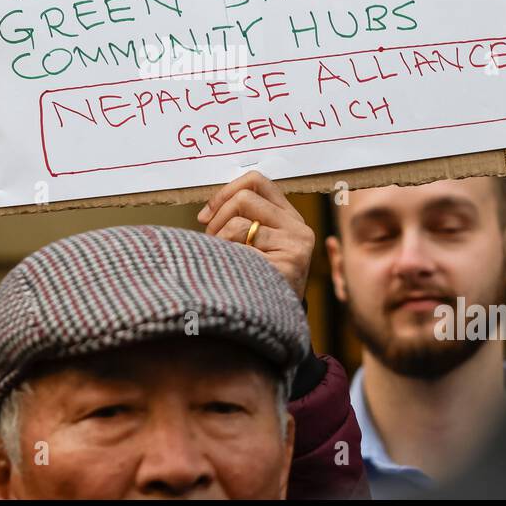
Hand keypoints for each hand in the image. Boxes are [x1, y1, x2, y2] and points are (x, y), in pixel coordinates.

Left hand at [197, 170, 314, 300]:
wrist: (278, 323)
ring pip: (238, 224)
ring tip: (222, 261)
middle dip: (218, 217)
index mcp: (291, 218)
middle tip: (212, 242)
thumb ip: (247, 220)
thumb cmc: (261, 282)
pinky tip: (231, 275)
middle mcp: (298, 229)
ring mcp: (295, 247)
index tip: (207, 214)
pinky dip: (225, 261)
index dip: (226, 191)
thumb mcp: (261, 245)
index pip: (258, 182)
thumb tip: (207, 211)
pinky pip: (239, 251)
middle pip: (244, 198)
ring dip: (219, 241)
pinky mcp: (286, 266)